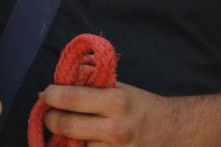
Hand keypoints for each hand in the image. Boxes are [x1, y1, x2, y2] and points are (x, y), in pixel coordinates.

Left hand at [40, 82, 171, 145]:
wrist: (173, 131)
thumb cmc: (141, 106)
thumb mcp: (118, 87)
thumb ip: (90, 82)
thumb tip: (58, 81)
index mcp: (116, 101)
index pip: (70, 98)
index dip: (51, 96)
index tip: (47, 95)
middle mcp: (115, 129)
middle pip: (65, 126)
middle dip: (51, 118)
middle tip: (52, 114)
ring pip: (73, 146)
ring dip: (66, 139)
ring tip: (72, 130)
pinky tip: (85, 141)